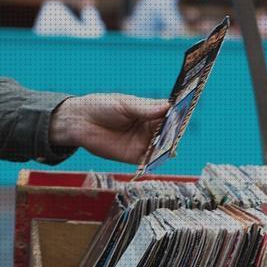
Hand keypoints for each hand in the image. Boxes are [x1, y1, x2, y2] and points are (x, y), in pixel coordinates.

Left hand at [49, 94, 169, 164]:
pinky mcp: (134, 157)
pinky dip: (155, 161)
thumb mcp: (125, 104)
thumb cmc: (102, 106)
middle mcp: (149, 128)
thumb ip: (146, 108)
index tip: (186, 111)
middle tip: (178, 130)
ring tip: (171, 144)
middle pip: (169, 132)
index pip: (169, 114)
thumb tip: (168, 106)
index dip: (178, 113)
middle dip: (175, 132)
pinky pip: (149, 161)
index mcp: (149, 112)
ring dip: (168, 147)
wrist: (80, 122)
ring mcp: (143, 143)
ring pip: (162, 147)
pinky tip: (159, 158)